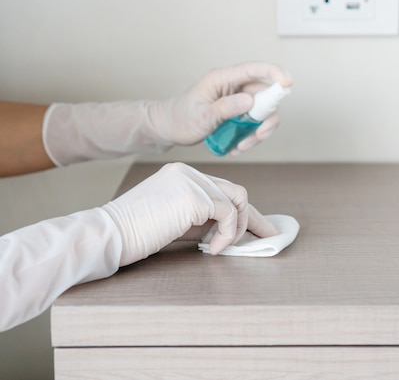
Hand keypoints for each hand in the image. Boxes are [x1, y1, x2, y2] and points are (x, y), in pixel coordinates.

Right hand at [102, 162, 277, 264]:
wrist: (108, 235)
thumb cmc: (135, 233)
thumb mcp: (175, 222)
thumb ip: (201, 220)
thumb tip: (229, 231)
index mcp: (183, 175)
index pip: (223, 190)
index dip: (243, 212)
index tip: (261, 228)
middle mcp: (189, 173)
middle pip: (236, 192)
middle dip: (253, 218)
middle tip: (267, 238)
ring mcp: (192, 181)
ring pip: (237, 201)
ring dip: (237, 228)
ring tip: (222, 247)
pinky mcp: (194, 197)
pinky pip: (228, 214)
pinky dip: (227, 235)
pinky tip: (213, 249)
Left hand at [149, 61, 291, 152]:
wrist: (169, 128)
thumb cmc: (180, 118)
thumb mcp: (202, 116)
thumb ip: (225, 108)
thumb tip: (250, 102)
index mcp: (223, 78)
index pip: (255, 69)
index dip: (275, 73)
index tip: (288, 84)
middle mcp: (233, 86)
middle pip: (265, 95)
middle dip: (266, 118)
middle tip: (259, 135)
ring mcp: (237, 100)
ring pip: (262, 112)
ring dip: (258, 132)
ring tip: (242, 146)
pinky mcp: (238, 113)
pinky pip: (254, 123)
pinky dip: (250, 137)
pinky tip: (237, 146)